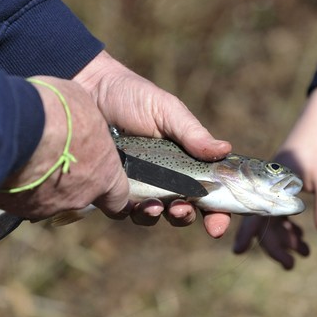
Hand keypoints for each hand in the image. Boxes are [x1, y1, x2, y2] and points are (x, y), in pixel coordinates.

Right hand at [0, 76, 129, 219]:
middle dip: (72, 178)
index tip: (108, 189)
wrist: (16, 128)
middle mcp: (80, 196)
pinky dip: (22, 183)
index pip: (119, 197)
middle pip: (81, 194)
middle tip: (59, 155)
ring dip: (45, 180)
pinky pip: (24, 196)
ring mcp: (50, 205)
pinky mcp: (20, 206)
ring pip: (51, 196)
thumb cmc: (57, 113)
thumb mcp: (84, 105)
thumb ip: (87, 124)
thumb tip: (80, 118)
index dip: (113, 193)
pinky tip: (16, 164)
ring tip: (34, 156)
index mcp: (104, 173)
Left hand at [73, 50, 232, 236]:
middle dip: (185, 217)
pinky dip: (132, 212)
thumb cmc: (134, 97)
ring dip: (158, 216)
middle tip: (181, 209)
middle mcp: (164, 178)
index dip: (216, 214)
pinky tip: (135, 203)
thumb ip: (193, 134)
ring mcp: (138, 185)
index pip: (208, 194)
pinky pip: (124, 211)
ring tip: (154, 206)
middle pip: (182, 211)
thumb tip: (225, 150)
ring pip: (154, 216)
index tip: (217, 225)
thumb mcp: (168, 111)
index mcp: (185, 162)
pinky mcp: (112, 188)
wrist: (91, 91)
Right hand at [232, 86, 316, 267]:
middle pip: (263, 218)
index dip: (247, 232)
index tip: (238, 251)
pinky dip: (291, 225)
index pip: (255, 210)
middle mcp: (268, 181)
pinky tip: (304, 238)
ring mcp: (275, 182)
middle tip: (290, 265)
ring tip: (304, 255)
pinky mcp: (285, 182)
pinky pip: (281, 209)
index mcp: (271, 178)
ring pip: (273, 216)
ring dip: (286, 237)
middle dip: (274, 244)